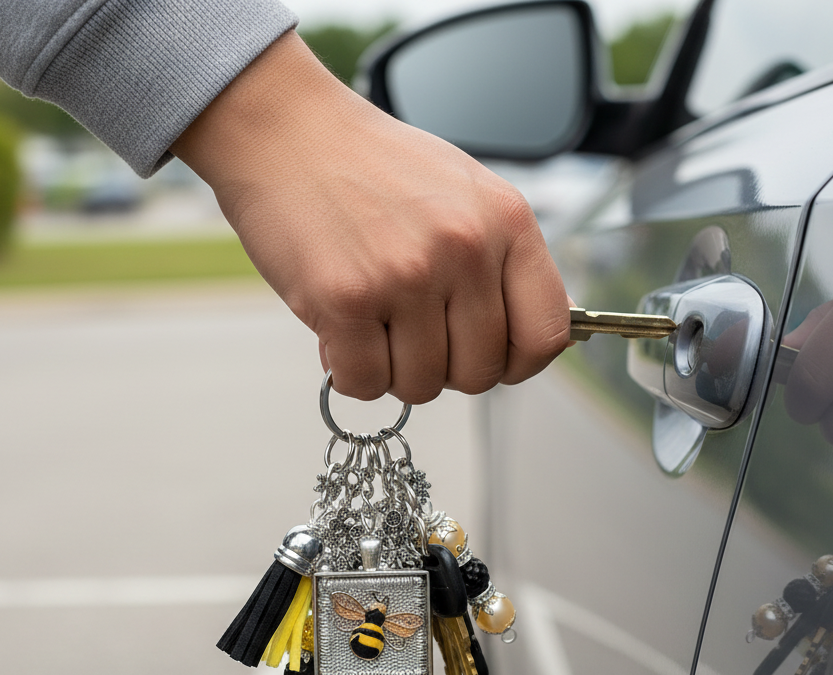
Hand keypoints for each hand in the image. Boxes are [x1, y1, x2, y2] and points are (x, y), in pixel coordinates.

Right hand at [171, 33, 570, 403]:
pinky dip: (349, 373)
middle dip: (443, 368)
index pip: (544, 331)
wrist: (288, 131)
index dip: (517, 362)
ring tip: (371, 323)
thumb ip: (500, 259)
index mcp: (506, 220)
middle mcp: (465, 248)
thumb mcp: (464, 193)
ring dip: (392, 370)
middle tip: (411, 335)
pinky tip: (339, 332)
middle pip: (479, 372)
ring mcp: (406, 275)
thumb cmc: (370, 165)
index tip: (492, 358)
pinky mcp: (346, 299)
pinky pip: (364, 383)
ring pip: (420, 385)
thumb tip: (519, 337)